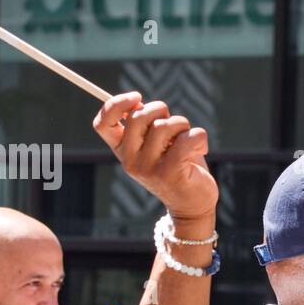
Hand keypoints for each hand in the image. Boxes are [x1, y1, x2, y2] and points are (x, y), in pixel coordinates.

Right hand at [92, 92, 217, 220]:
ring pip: (165, 126)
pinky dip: (199, 137)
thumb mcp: (156, 146)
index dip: (116, 104)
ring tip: (189, 141)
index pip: (102, 123)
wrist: (191, 206)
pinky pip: (187, 138)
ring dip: (183, 126)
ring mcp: (148, 168)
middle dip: (160, 110)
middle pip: (137, 117)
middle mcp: (130, 160)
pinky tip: (201, 149)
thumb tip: (138, 103)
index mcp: (122, 151)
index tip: (136, 97)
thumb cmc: (176, 167)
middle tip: (174, 123)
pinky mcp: (170, 173)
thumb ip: (147, 126)